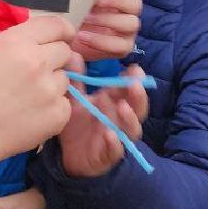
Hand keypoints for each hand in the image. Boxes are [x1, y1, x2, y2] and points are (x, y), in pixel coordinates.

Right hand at [0, 15, 74, 193]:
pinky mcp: (58, 114)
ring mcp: (50, 89)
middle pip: (65, 51)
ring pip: (65, 78)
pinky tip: (32, 113)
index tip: (60, 39)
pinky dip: (53, 107)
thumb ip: (17, 42)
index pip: (56, 25)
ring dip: (53, 83)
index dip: (61, 32)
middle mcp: (37, 62)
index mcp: (16, 42)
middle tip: (35, 73)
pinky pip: (65, 102)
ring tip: (28, 96)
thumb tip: (44, 41)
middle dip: (54, 59)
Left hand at [57, 60, 147, 177]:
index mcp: (113, 102)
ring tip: (123, 108)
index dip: (133, 80)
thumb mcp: (75, 98)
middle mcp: (119, 119)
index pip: (127, 89)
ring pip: (131, 129)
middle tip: (135, 84)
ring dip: (130, 118)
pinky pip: (115, 150)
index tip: (135, 68)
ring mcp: (117, 136)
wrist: (69, 154)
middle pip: (136, 107)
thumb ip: (76, 79)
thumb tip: (73, 54)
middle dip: (138, 96)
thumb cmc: (77, 122)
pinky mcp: (108, 155)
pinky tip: (110, 135)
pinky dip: (115, 143)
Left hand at [72, 0, 142, 62]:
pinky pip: (121, 45)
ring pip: (131, 23)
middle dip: (116, 0)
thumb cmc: (74, 12)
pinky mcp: (124, 46)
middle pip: (134, 2)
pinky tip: (83, 36)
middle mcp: (127, 10)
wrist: (68, 39)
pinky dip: (101, 41)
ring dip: (107, 20)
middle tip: (97, 0)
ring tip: (86, 18)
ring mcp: (128, 29)